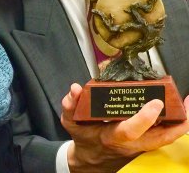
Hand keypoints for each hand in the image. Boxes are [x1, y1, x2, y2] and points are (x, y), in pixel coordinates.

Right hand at [61, 83, 188, 172]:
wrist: (91, 159)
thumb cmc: (83, 137)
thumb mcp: (70, 122)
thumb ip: (70, 105)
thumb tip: (75, 88)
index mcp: (111, 137)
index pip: (130, 131)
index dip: (144, 118)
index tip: (155, 102)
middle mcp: (130, 144)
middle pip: (159, 138)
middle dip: (176, 123)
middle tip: (185, 101)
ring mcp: (140, 145)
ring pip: (166, 138)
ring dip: (180, 123)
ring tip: (187, 102)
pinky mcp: (145, 142)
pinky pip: (165, 136)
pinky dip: (176, 124)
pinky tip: (181, 110)